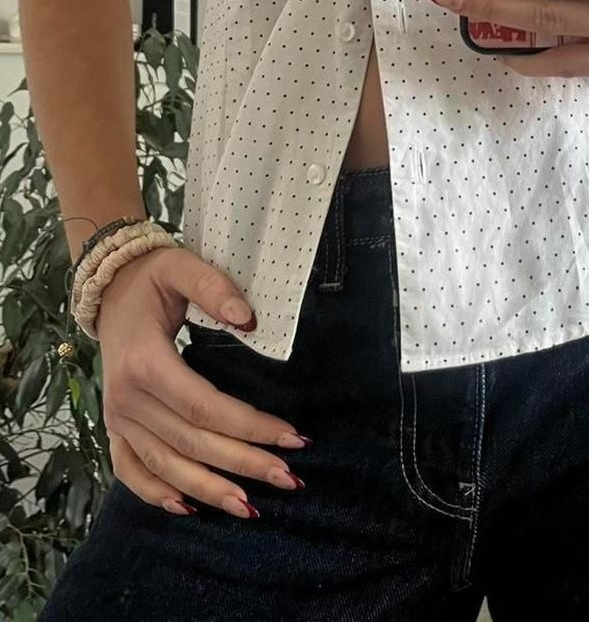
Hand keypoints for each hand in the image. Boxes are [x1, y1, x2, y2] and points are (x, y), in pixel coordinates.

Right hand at [97, 245, 308, 518]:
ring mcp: (117, 418)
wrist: (108, 289)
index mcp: (145, 362)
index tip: (292, 437)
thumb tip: (249, 319)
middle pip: (191, 442)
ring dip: (208, 490)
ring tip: (250, 507)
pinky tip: (188, 509)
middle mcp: (126, 398)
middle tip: (288, 478)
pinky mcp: (114, 428)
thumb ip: (213, 288)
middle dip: (243, 463)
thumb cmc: (152, 278)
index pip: (203, 406)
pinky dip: (154, 494)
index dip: (248, 425)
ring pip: (165, 465)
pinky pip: (130, 471)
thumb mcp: (181, 267)